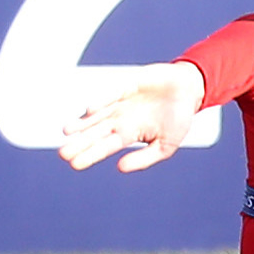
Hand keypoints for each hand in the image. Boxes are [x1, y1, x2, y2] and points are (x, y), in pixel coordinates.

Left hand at [57, 61, 203, 172]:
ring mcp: (121, 102)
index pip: (105, 146)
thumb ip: (145, 158)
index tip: (74, 164)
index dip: (90, 155)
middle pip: (96, 133)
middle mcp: (120, 119)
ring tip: (67, 132)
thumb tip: (120, 168)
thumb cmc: (179, 118)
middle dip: (81, 142)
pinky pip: (112, 94)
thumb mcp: (167, 145)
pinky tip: (91, 110)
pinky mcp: (127, 85)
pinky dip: (103, 101)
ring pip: (97, 114)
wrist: (190, 89)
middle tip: (63, 153)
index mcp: (128, 134)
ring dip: (82, 123)